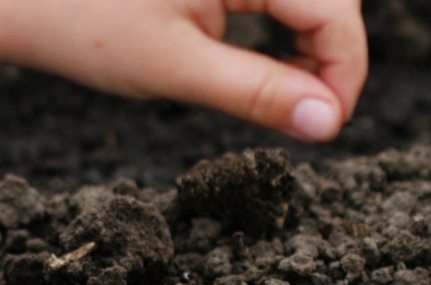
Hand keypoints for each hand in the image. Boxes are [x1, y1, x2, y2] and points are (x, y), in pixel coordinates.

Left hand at [0, 0, 367, 141]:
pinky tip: (261, 63)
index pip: (335, 9)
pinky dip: (281, 27)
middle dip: (331, 57)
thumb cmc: (84, 25)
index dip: (346, 73)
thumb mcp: (176, 69)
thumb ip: (259, 94)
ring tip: (282, 95)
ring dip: (308, 44)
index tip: (327, 128)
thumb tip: (328, 125)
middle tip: (305, 117)